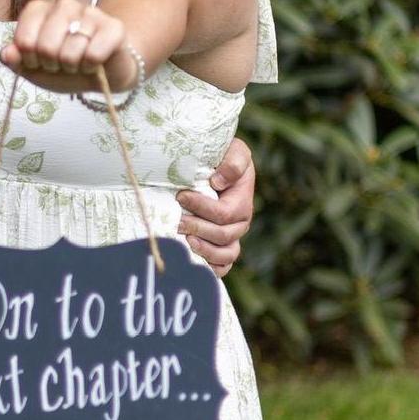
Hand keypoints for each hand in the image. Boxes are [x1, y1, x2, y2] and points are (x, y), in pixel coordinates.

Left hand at [0, 0, 135, 93]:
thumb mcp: (34, 68)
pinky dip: (91, 67)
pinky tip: (94, 63)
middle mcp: (64, 5)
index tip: (38, 62)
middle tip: (60, 64)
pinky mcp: (114, 27)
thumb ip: (16, 60)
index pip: (23, 40)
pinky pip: (94, 55)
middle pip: (46, 47)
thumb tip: (6, 53)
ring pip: (69, 53)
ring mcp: (91, 12)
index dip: (29, 60)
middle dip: (52, 65)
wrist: (101, 73)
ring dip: (73, 68)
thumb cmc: (63, 66)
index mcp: (39, 9)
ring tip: (78, 63)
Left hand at [177, 136, 254, 277]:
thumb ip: (233, 162)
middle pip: (222, 235)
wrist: (215, 166)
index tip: (181, 196)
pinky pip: (223, 267)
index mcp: (242, 202)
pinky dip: (211, 268)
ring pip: (226, 255)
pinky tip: (193, 260)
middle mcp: (240, 223)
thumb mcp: (235, 151)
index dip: (201, 207)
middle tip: (175, 221)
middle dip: (197, 228)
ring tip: (184, 240)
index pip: (223, 213)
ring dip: (204, 251)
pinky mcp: (222, 248)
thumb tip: (218, 182)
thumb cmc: (223, 157)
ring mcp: (232, 238)